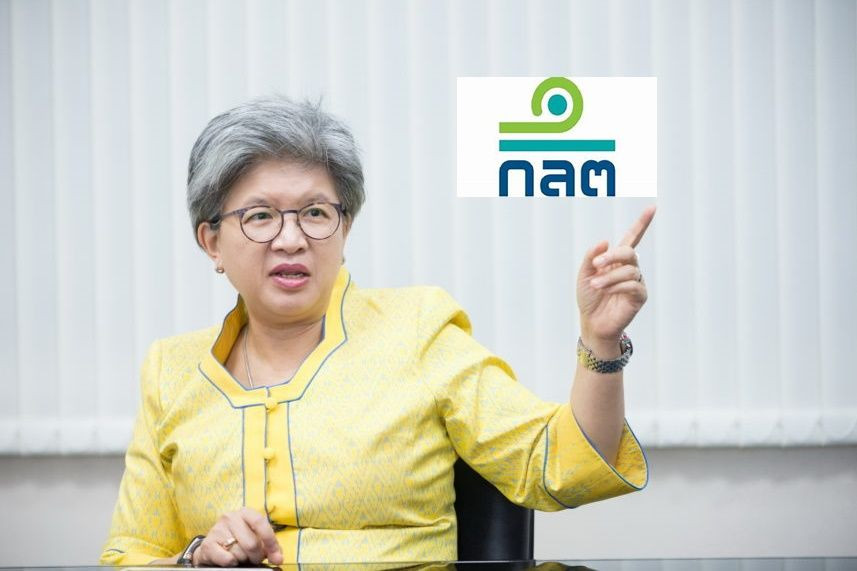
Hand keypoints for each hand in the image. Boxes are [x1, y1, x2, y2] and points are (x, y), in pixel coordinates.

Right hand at [192, 507, 283, 566]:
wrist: (213, 546)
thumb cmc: (238, 540)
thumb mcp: (255, 536)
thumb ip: (269, 545)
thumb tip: (278, 558)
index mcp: (245, 512)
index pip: (260, 523)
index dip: (270, 541)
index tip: (277, 557)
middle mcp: (230, 517)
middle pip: (251, 543)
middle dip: (256, 556)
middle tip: (254, 558)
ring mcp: (217, 529)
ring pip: (239, 553)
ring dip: (244, 559)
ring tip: (241, 556)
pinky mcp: (208, 544)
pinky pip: (227, 559)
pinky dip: (232, 563)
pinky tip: (230, 558)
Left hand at [577, 205, 655, 349]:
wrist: (591, 322)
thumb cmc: (588, 298)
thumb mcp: (584, 274)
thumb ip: (591, 257)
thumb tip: (605, 242)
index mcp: (616, 260)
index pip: (632, 237)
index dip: (642, 223)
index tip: (653, 207)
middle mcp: (629, 268)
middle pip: (629, 252)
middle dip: (612, 256)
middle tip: (595, 266)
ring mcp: (636, 282)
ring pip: (629, 270)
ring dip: (610, 277)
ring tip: (595, 285)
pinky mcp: (639, 296)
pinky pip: (633, 285)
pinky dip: (618, 286)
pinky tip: (607, 292)